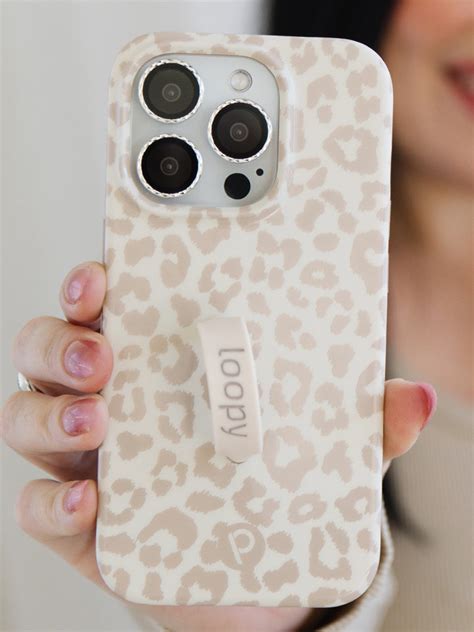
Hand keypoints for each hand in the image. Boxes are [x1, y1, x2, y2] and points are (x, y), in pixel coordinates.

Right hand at [1, 262, 435, 631]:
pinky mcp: (79, 522)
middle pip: (50, 347)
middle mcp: (107, 398)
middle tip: (102, 350)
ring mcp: (85, 457)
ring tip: (95, 420)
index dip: (94, 282)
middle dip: (62, 339)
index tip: (107, 273)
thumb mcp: (312, 444)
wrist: (245, 569)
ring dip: (50, 411)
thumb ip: (353, 422)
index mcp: (155, 361)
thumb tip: (413, 396)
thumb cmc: (261, 480)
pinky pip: (37, 502)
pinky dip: (52, 499)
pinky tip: (90, 499)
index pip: (109, 305)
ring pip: (26, 414)